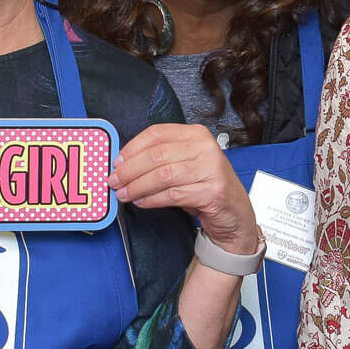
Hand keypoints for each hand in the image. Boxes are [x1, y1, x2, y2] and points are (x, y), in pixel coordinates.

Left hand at [111, 123, 259, 255]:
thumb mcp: (186, 165)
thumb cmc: (206, 188)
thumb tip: (125, 162)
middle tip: (114, 181)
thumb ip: (162, 159)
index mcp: (197, 135)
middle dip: (130, 170)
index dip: (133, 147)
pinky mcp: (212, 191)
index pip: (157, 134)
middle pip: (156, 155)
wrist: (234, 215)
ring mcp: (211, 169)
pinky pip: (173, 195)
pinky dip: (152, 200)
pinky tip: (142, 202)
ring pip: (162, 176)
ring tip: (125, 194)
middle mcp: (206, 148)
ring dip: (138, 186)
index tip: (118, 161)